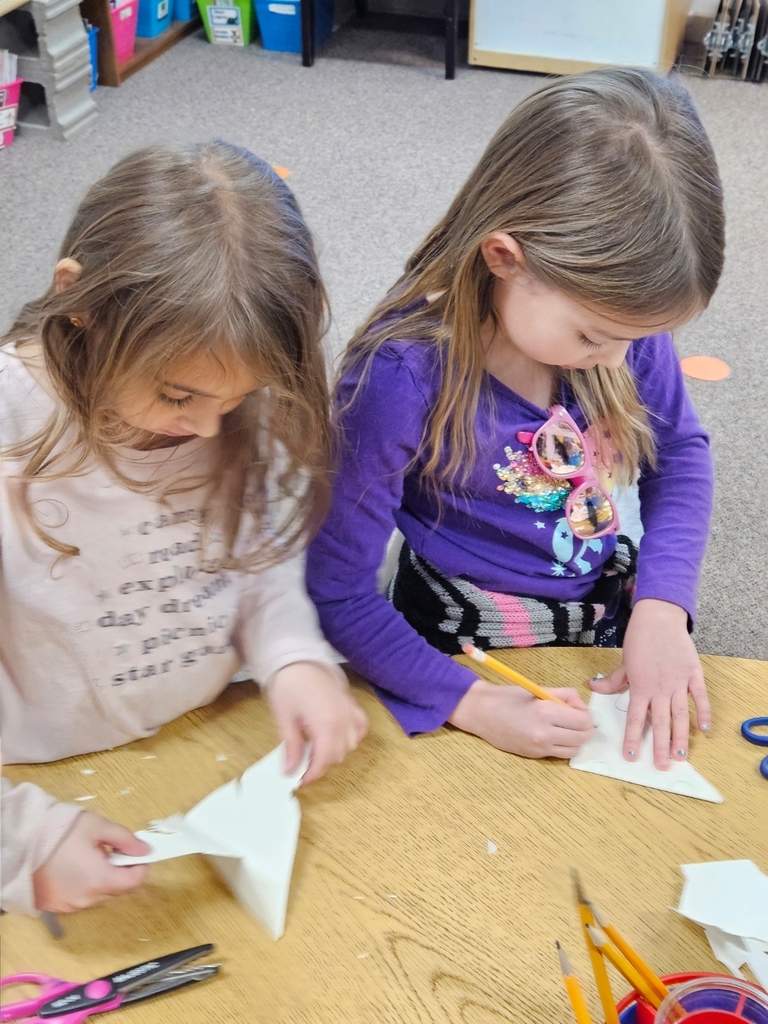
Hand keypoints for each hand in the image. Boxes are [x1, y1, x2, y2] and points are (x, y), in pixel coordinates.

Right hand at [32, 812, 149, 912]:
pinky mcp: (56, 907)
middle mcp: (86, 899)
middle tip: (108, 849)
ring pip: (98, 894)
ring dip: (101, 878)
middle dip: (119, 870)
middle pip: (116, 889)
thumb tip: (146, 850)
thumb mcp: (98, 827)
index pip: (134, 882)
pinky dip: (84, 885)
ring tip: (86, 857)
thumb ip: (125, 839)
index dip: (140, 867)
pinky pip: (80, 898)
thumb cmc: (61, 832)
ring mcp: (70, 906)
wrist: (22, 844)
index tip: (136, 853)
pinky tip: (73, 868)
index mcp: (99, 879)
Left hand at [268, 661, 367, 784]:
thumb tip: (290, 771)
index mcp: (325, 724)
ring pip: (351, 744)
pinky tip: (337, 736)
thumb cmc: (288, 686)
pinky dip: (352, 736)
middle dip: (321, 764)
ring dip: (336, 752)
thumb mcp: (284, 718)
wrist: (298, 659)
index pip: (324, 760)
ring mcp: (350, 711)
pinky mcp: (352, 704)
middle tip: (303, 765)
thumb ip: (292, 747)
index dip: (312, 774)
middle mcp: (343, 720)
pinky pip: (360, 728)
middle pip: (338, 755)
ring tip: (317, 750)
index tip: (300, 781)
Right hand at [447, 680, 593, 757]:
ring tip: (567, 728)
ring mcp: (539, 748)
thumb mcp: (538, 689)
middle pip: (582, 737)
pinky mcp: (534, 756)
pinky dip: (564, 746)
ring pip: (575, 750)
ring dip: (576, 739)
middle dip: (585, 728)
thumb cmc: (508, 697)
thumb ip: (563, 695)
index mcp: (545, 712)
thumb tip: (580, 705)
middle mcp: (544, 733)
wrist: (481, 713)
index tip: (578, 709)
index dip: (586, 714)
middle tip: (577, 718)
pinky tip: (555, 735)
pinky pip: (560, 754)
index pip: (583, 721)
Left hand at [589, 598, 710, 768]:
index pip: (635, 718)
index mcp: (640, 687)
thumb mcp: (624, 662)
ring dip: (681, 737)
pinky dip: (703, 712)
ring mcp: (678, 682)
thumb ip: (613, 680)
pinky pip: (699, 697)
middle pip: (660, 723)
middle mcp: (659, 688)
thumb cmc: (639, 639)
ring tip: (681, 756)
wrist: (659, 618)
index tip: (631, 756)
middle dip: (660, 746)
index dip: (632, 738)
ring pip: (680, 715)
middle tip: (662, 766)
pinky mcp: (693, 674)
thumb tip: (593, 687)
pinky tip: (704, 729)